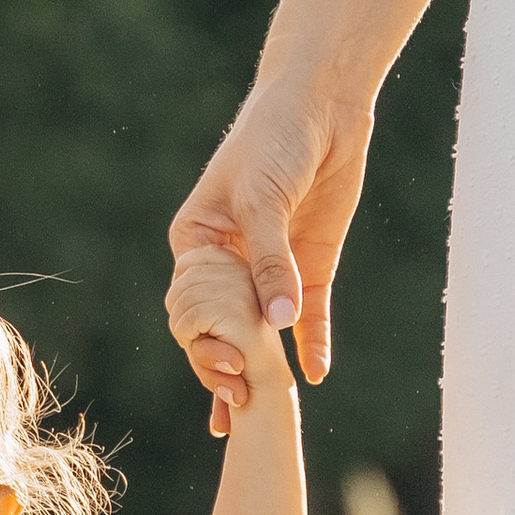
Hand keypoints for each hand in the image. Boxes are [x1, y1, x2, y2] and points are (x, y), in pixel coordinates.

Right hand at [166, 73, 368, 392]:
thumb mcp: (261, 199)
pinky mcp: (311, 266)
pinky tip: (315, 374)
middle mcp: (229, 263)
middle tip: (239, 398)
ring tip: (264, 409)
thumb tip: (278, 320)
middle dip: (227, 363)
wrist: (322, 105)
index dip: (202, 339)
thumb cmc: (273, 139)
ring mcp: (271, 268)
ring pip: (265, 330)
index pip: (192, 303)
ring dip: (264, 367)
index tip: (222, 364)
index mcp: (197, 243)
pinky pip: (310, 315)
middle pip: (224, 325)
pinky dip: (313, 343)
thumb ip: (268, 259)